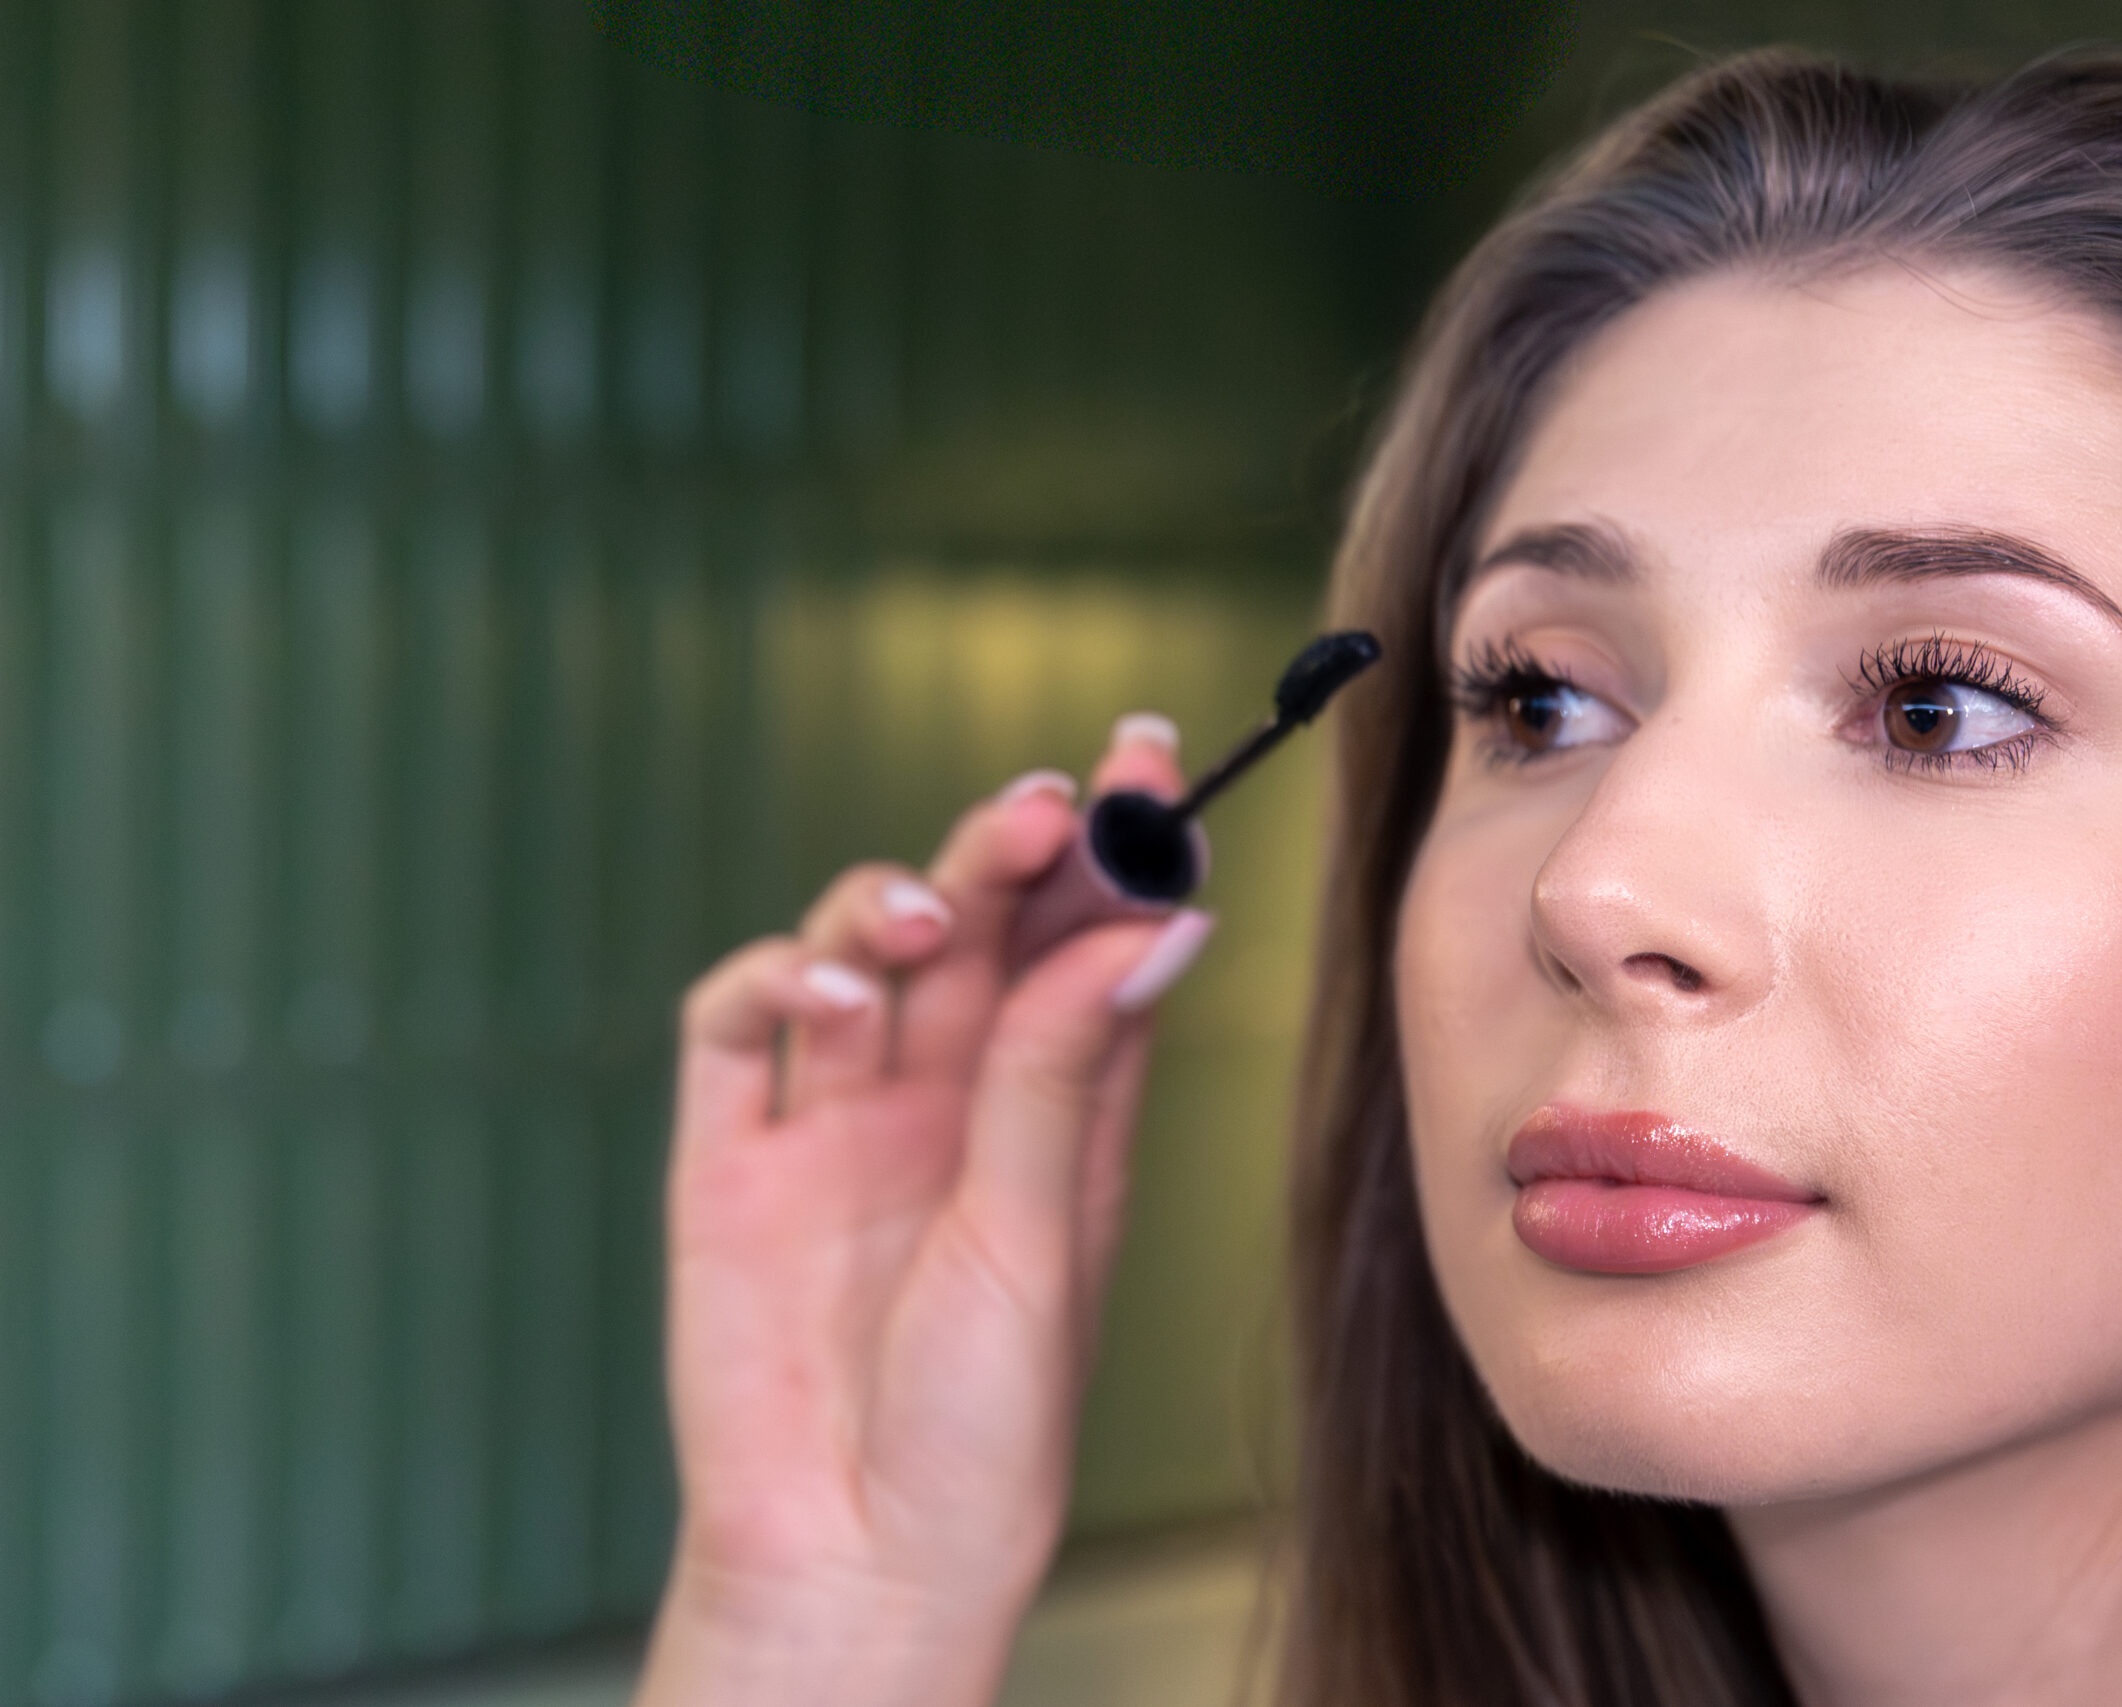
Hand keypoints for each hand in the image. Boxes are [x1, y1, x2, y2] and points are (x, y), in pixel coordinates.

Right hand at [634, 722, 1209, 1706]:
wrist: (853, 1558)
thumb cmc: (981, 1427)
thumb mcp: (1042, 1237)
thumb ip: (1068, 1073)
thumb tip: (1156, 919)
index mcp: (1058, 1116)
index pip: (1091, 948)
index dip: (1120, 854)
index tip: (1150, 765)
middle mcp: (951, 1100)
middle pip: (984, 927)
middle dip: (1012, 848)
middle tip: (1046, 806)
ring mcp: (837, 1121)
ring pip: (864, 949)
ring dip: (893, 898)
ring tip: (930, 921)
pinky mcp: (733, 1158)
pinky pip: (738, 1026)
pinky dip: (774, 974)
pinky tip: (827, 985)